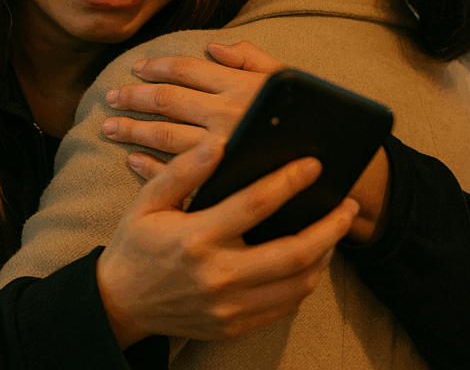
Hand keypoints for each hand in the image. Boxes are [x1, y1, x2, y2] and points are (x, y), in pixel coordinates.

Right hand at [97, 140, 358, 347]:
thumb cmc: (136, 244)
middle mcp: (218, 276)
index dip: (289, 182)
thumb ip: (183, 171)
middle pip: (293, 253)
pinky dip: (306, 281)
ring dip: (325, 255)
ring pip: (297, 284)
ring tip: (335, 230)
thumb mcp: (148, 201)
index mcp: (196, 238)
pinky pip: (285, 306)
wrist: (121, 303)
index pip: (256, 205)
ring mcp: (230, 307)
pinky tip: (311, 260)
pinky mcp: (235, 326)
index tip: (313, 164)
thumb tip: (218, 144)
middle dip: (330, 227)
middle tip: (349, 205)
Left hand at [103, 41, 391, 245]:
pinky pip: (175, 172)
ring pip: (163, 135)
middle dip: (133, 97)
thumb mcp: (285, 79)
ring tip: (109, 127)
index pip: (185, 69)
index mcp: (238, 84)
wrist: (338, 172)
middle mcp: (225, 113)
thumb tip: (214, 45)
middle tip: (111, 98)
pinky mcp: (219, 180)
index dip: (156, 67)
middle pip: (166, 100)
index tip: (135, 69)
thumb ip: (249, 57)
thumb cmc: (312, 118)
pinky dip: (149, 166)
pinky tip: (132, 160)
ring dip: (132, 129)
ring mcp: (220, 149)